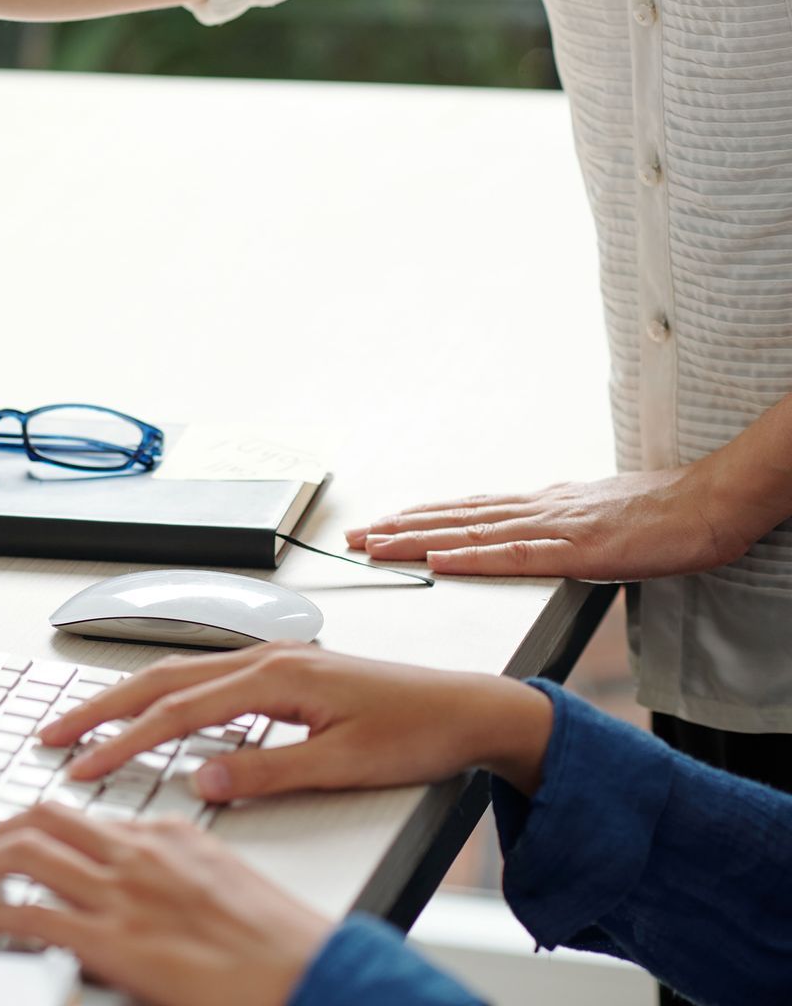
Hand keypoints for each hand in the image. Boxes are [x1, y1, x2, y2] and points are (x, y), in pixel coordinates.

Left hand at [0, 805, 327, 1005]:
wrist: (311, 973)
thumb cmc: (280, 940)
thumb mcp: (224, 881)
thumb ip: (177, 870)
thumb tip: (144, 882)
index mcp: (169, 834)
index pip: (88, 816)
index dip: (46, 824)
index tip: (27, 834)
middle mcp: (138, 853)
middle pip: (44, 818)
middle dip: (1, 830)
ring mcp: (122, 895)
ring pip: (24, 854)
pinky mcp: (112, 942)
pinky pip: (29, 915)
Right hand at [38, 643, 553, 797]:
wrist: (471, 707)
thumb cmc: (419, 732)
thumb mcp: (343, 764)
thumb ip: (267, 770)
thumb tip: (202, 777)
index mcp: (276, 675)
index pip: (178, 710)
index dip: (124, 738)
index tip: (84, 763)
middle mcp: (267, 657)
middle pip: (162, 678)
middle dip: (102, 706)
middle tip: (53, 732)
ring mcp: (274, 659)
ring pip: (180, 673)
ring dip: (129, 697)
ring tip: (85, 720)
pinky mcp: (285, 671)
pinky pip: (207, 678)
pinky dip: (166, 694)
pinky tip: (156, 711)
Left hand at [343, 459, 777, 578]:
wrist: (711, 503)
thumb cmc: (662, 516)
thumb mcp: (595, 521)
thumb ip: (557, 531)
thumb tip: (525, 536)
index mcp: (540, 507)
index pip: (465, 513)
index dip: (418, 519)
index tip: (378, 527)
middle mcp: (537, 510)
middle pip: (455, 519)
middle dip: (399, 528)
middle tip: (353, 538)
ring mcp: (556, 527)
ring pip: (472, 533)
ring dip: (419, 539)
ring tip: (375, 546)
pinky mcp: (580, 549)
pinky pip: (517, 555)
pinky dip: (474, 558)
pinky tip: (441, 560)